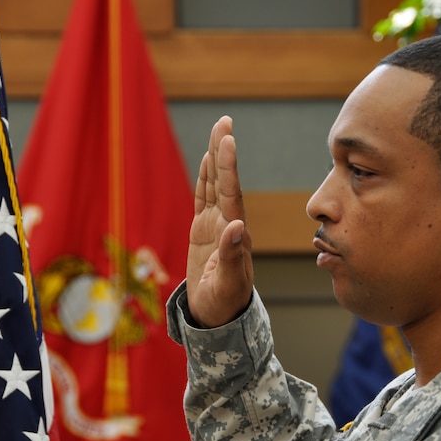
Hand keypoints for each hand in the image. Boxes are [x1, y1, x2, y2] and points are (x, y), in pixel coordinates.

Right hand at [186, 116, 253, 327]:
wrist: (218, 318)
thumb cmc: (223, 306)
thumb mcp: (228, 286)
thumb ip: (233, 257)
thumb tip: (237, 226)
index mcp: (236, 236)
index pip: (232, 195)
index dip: (229, 168)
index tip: (228, 141)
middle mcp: (229, 225)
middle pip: (225, 182)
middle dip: (224, 152)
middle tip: (224, 121)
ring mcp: (216, 226)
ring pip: (215, 186)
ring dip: (216, 159)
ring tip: (219, 130)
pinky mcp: (204, 231)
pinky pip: (204, 199)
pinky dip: (205, 178)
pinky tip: (207, 160)